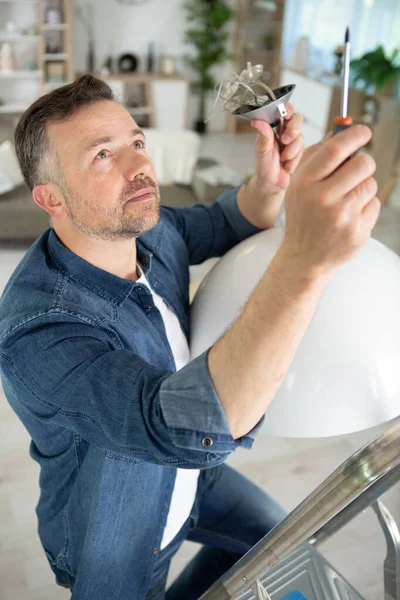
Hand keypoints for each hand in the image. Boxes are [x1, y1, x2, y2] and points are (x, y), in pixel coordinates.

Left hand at [250, 103, 303, 192]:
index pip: (284, 110)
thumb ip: (263, 136)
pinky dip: (293, 160)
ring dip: (290, 151)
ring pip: (300, 137)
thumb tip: (256, 121)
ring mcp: (293, 140)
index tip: (285, 116)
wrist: (272, 183)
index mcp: (274, 126)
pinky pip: (302, 151)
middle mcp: (285, 130)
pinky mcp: (300, 151)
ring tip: (282, 159)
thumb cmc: (264, 165)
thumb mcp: (261, 150)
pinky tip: (286, 165)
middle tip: (284, 140)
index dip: (287, 110)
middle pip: (297, 119)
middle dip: (293, 130)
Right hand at [279, 124, 380, 276]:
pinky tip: (350, 216)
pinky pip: (374, 205)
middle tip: (358, 169)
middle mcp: (323, 199)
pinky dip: (366, 207)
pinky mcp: (357, 231)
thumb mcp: (298, 185)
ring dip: (363, 187)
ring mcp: (342, 217)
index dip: (354, 134)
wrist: (304, 257)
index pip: (335, 149)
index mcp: (305, 184)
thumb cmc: (303, 216)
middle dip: (364, 162)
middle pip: (362, 163)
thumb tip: (340, 129)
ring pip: (370, 184)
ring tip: (347, 199)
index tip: (363, 131)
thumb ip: (315, 156)